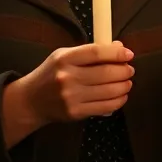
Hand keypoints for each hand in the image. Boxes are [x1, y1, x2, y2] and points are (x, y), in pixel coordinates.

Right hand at [17, 42, 134, 126]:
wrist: (31, 101)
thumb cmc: (51, 74)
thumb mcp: (64, 56)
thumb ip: (90, 52)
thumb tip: (119, 48)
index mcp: (65, 58)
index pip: (96, 52)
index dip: (117, 54)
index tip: (129, 55)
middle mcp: (67, 77)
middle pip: (106, 72)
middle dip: (124, 71)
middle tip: (129, 70)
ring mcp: (71, 96)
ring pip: (108, 91)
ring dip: (124, 86)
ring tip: (127, 82)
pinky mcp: (75, 112)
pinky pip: (105, 107)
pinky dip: (118, 101)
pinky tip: (121, 96)